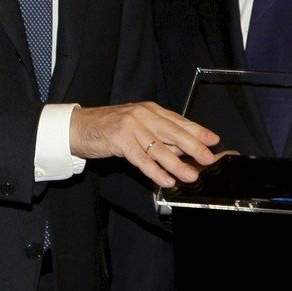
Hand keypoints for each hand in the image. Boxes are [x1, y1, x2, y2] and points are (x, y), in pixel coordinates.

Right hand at [70, 102, 218, 188]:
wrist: (78, 127)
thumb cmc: (109, 127)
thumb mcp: (137, 125)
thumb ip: (158, 135)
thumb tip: (183, 149)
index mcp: (151, 110)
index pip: (179, 120)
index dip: (198, 131)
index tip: (213, 140)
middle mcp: (143, 116)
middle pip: (173, 132)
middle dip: (194, 146)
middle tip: (208, 158)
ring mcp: (131, 127)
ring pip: (159, 148)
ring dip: (177, 164)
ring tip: (190, 176)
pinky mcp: (119, 141)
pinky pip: (141, 159)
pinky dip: (155, 171)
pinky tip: (165, 180)